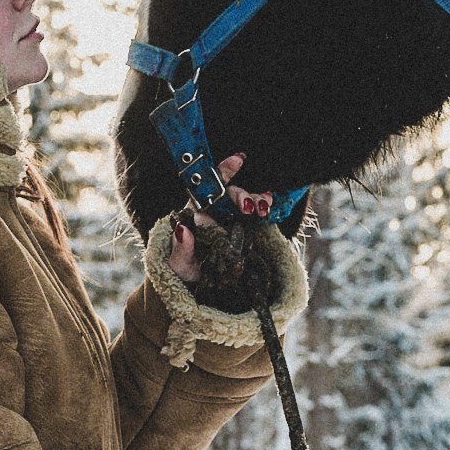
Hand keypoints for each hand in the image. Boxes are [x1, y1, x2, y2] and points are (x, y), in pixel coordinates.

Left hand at [167, 154, 274, 286]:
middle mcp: (215, 212)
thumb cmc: (184, 271)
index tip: (238, 160)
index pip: (207, 186)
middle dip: (241, 195)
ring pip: (246, 202)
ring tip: (264, 208)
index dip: (222, 171)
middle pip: (229, 194)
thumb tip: (183, 230)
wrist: (198, 289)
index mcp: (196, 213)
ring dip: (256, 200)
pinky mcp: (245, 232)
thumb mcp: (178, 264)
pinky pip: (256, 216)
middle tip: (249, 208)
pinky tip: (270, 206)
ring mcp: (231, 221)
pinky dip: (265, 208)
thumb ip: (181, 248)